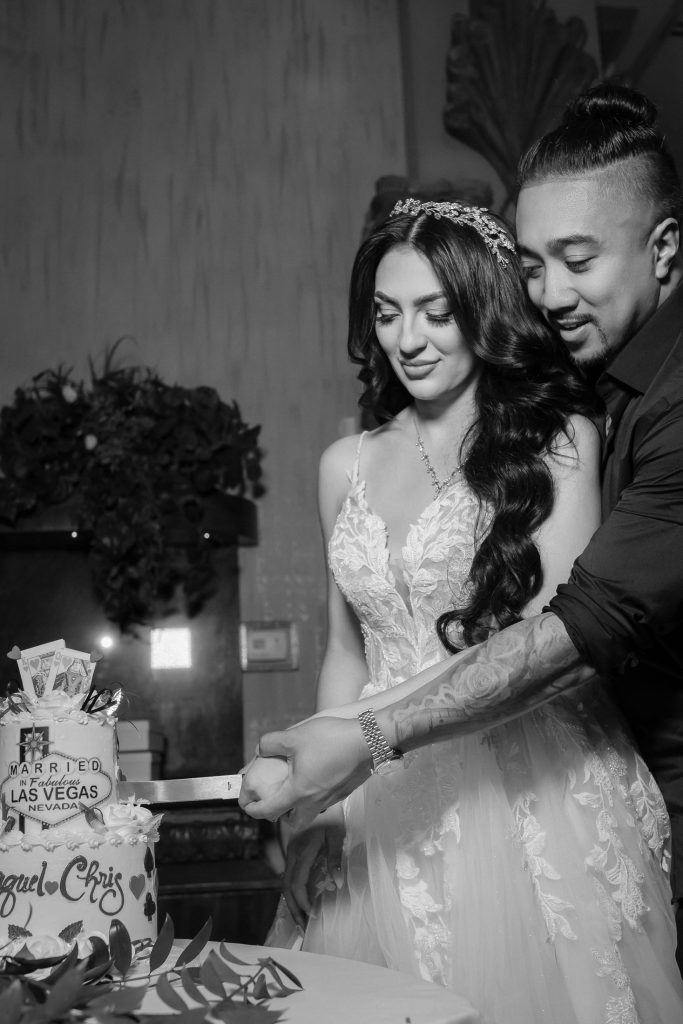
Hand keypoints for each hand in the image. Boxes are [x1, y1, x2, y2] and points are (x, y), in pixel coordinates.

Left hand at [239, 716, 371, 825]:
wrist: (369, 740)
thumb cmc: (331, 739)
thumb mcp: (295, 736)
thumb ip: (271, 743)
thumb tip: (260, 749)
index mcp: (299, 792)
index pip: (269, 810)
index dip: (253, 809)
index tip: (246, 805)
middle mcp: (315, 802)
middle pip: (294, 821)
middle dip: (281, 815)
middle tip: (275, 800)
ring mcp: (332, 799)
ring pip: (311, 812)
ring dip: (299, 805)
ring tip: (295, 785)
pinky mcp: (344, 792)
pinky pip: (324, 801)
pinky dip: (315, 795)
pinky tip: (315, 775)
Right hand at [281, 804, 345, 929]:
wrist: (319, 795)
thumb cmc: (332, 816)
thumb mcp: (336, 836)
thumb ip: (335, 860)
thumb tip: (337, 885)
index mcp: (302, 851)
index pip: (297, 883)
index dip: (302, 902)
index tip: (312, 916)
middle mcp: (292, 853)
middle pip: (286, 887)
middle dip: (293, 908)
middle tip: (302, 928)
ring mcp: (290, 850)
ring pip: (285, 882)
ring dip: (292, 902)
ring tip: (300, 920)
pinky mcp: (292, 849)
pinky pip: (289, 874)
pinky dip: (292, 891)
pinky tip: (299, 900)